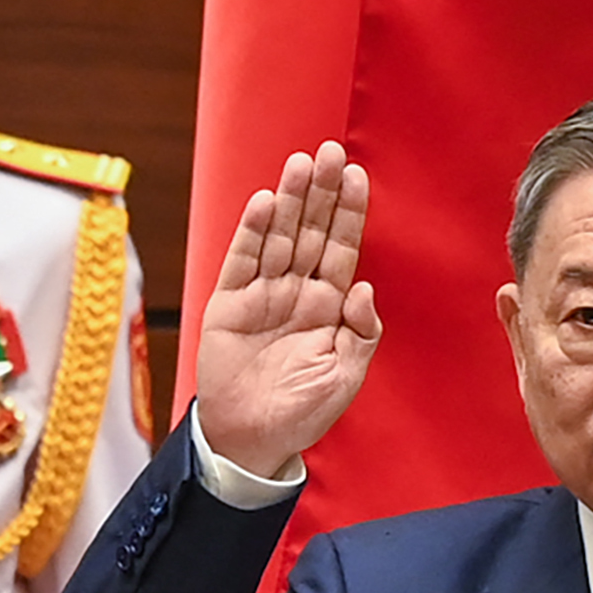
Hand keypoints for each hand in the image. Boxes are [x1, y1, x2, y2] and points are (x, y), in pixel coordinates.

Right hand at [195, 143, 380, 478]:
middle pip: (311, 231)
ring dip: (289, 201)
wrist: (253, 440)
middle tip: (330, 152)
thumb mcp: (345, 375)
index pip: (342, 248)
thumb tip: (363, 286)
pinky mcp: (229, 305)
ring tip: (300, 164)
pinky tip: (265, 204)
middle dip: (321, 192)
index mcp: (329, 306)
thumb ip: (361, 331)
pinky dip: (252, 234)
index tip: (357, 175)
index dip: (349, 212)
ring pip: (279, 238)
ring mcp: (262, 295)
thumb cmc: (303, 411)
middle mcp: (297, 292)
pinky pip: (242, 263)